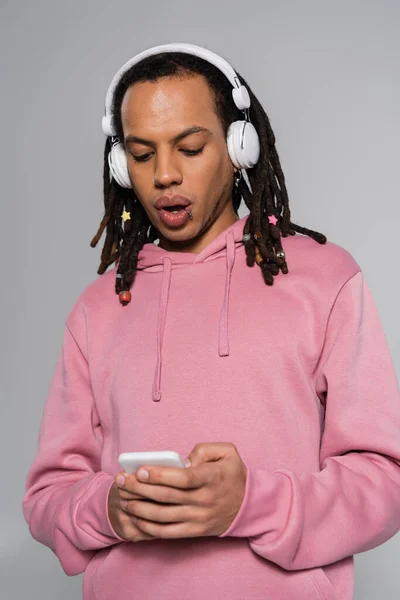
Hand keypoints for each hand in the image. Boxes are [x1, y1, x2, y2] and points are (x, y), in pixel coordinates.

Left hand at [114, 442, 246, 538]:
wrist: (249, 505)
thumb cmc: (233, 474)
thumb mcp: (227, 452)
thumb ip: (205, 449)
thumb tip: (182, 460)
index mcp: (211, 478)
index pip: (182, 478)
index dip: (160, 475)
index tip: (140, 470)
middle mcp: (204, 500)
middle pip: (166, 496)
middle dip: (140, 488)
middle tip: (121, 481)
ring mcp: (199, 518)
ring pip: (163, 516)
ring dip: (139, 508)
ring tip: (123, 499)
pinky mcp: (195, 530)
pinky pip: (168, 533)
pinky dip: (149, 527)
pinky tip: (136, 518)